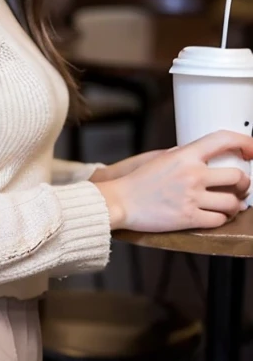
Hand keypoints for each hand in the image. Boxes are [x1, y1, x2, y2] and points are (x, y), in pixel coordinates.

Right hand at [94, 130, 252, 232]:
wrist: (121, 201)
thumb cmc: (139, 181)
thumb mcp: (162, 158)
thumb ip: (185, 155)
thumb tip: (206, 156)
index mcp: (185, 155)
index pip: (222, 140)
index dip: (245, 141)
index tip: (251, 149)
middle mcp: (192, 174)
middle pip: (238, 176)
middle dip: (245, 184)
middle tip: (241, 187)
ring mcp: (192, 197)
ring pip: (232, 202)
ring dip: (235, 205)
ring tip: (230, 204)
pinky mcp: (189, 218)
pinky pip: (219, 220)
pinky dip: (221, 219)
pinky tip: (215, 215)